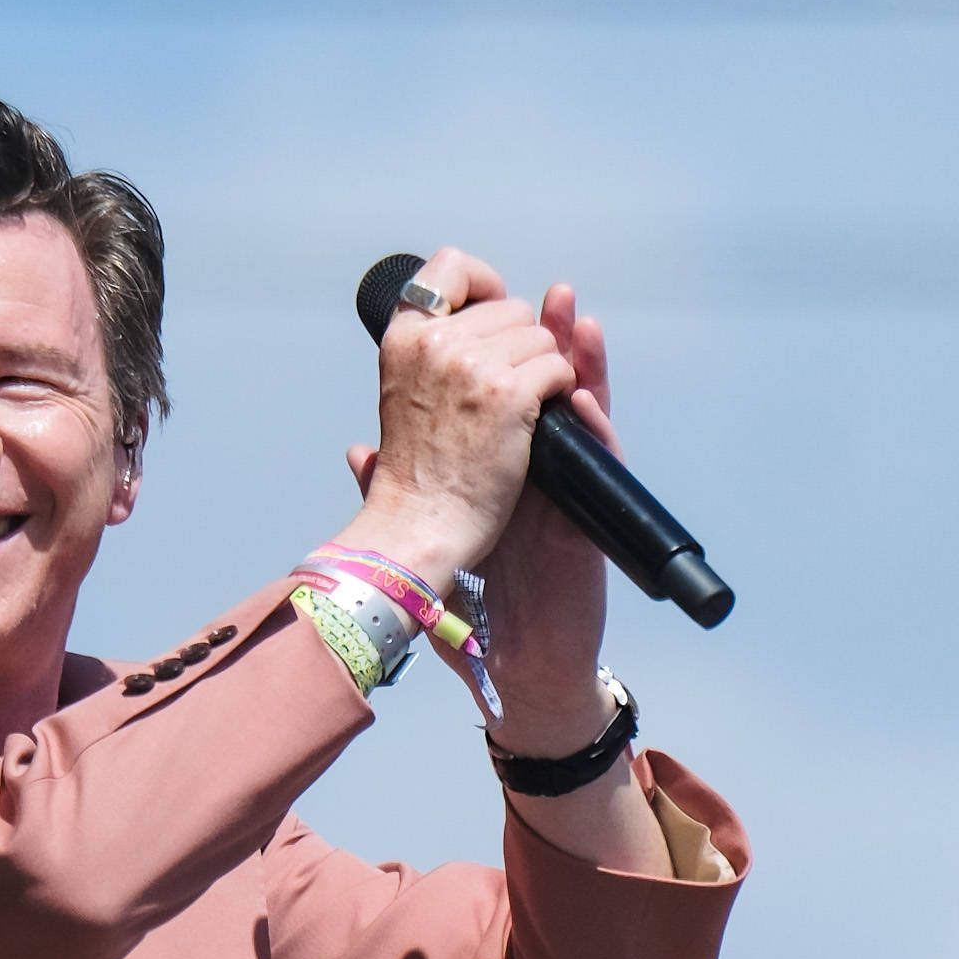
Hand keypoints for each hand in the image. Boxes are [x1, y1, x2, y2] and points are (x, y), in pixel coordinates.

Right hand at [328, 247, 574, 591]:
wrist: (420, 526)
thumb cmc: (413, 474)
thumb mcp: (399, 394)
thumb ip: (422, 353)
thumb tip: (437, 315)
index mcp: (404, 337)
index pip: (450, 267)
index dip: (482, 283)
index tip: (495, 309)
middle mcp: (437, 342)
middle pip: (510, 308)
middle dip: (520, 343)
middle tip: (508, 389)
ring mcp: (475, 366)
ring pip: (541, 338)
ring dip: (543, 370)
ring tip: (522, 412)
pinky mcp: (511, 394)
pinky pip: (558, 368)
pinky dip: (560, 391)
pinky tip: (542, 419)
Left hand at [345, 279, 620, 756]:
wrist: (517, 659)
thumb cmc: (475, 602)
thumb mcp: (432, 537)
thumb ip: (395, 491)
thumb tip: (355, 451)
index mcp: (498, 458)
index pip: (505, 385)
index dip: (501, 343)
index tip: (487, 304)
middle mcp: (537, 464)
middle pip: (548, 384)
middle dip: (547, 338)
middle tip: (547, 300)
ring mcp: (569, 488)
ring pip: (585, 410)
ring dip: (584, 362)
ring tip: (578, 318)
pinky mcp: (590, 516)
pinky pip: (603, 461)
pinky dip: (600, 426)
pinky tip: (591, 396)